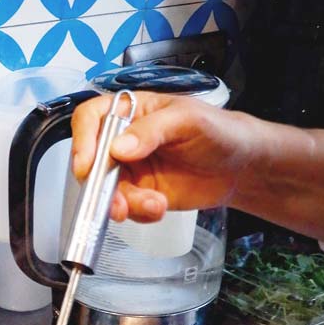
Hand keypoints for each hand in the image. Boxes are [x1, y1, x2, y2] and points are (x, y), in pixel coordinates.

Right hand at [71, 93, 262, 222]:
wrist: (240, 167)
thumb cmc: (218, 131)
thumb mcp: (187, 120)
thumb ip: (152, 130)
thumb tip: (120, 147)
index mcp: (131, 111)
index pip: (91, 118)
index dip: (83, 140)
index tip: (87, 164)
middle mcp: (124, 140)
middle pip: (92, 161)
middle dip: (101, 185)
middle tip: (117, 199)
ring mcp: (130, 169)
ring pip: (106, 190)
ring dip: (124, 204)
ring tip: (152, 205)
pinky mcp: (140, 194)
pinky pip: (126, 208)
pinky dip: (139, 213)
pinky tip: (159, 207)